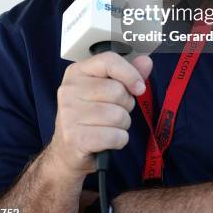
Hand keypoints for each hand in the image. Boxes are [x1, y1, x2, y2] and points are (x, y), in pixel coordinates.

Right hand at [48, 52, 152, 179]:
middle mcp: (69, 89)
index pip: (109, 61)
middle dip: (126, 105)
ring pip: (118, 115)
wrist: (66, 151)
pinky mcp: (75, 138)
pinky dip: (119, 140)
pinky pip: (115, 136)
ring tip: (110, 126)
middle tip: (115, 111)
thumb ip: (127, 75)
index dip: (130, 73)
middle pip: (117, 91)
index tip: (139, 87)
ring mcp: (69, 114)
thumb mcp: (106, 91)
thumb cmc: (89, 117)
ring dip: (123, 124)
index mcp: (77, 72)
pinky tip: (108, 140)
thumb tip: (146, 61)